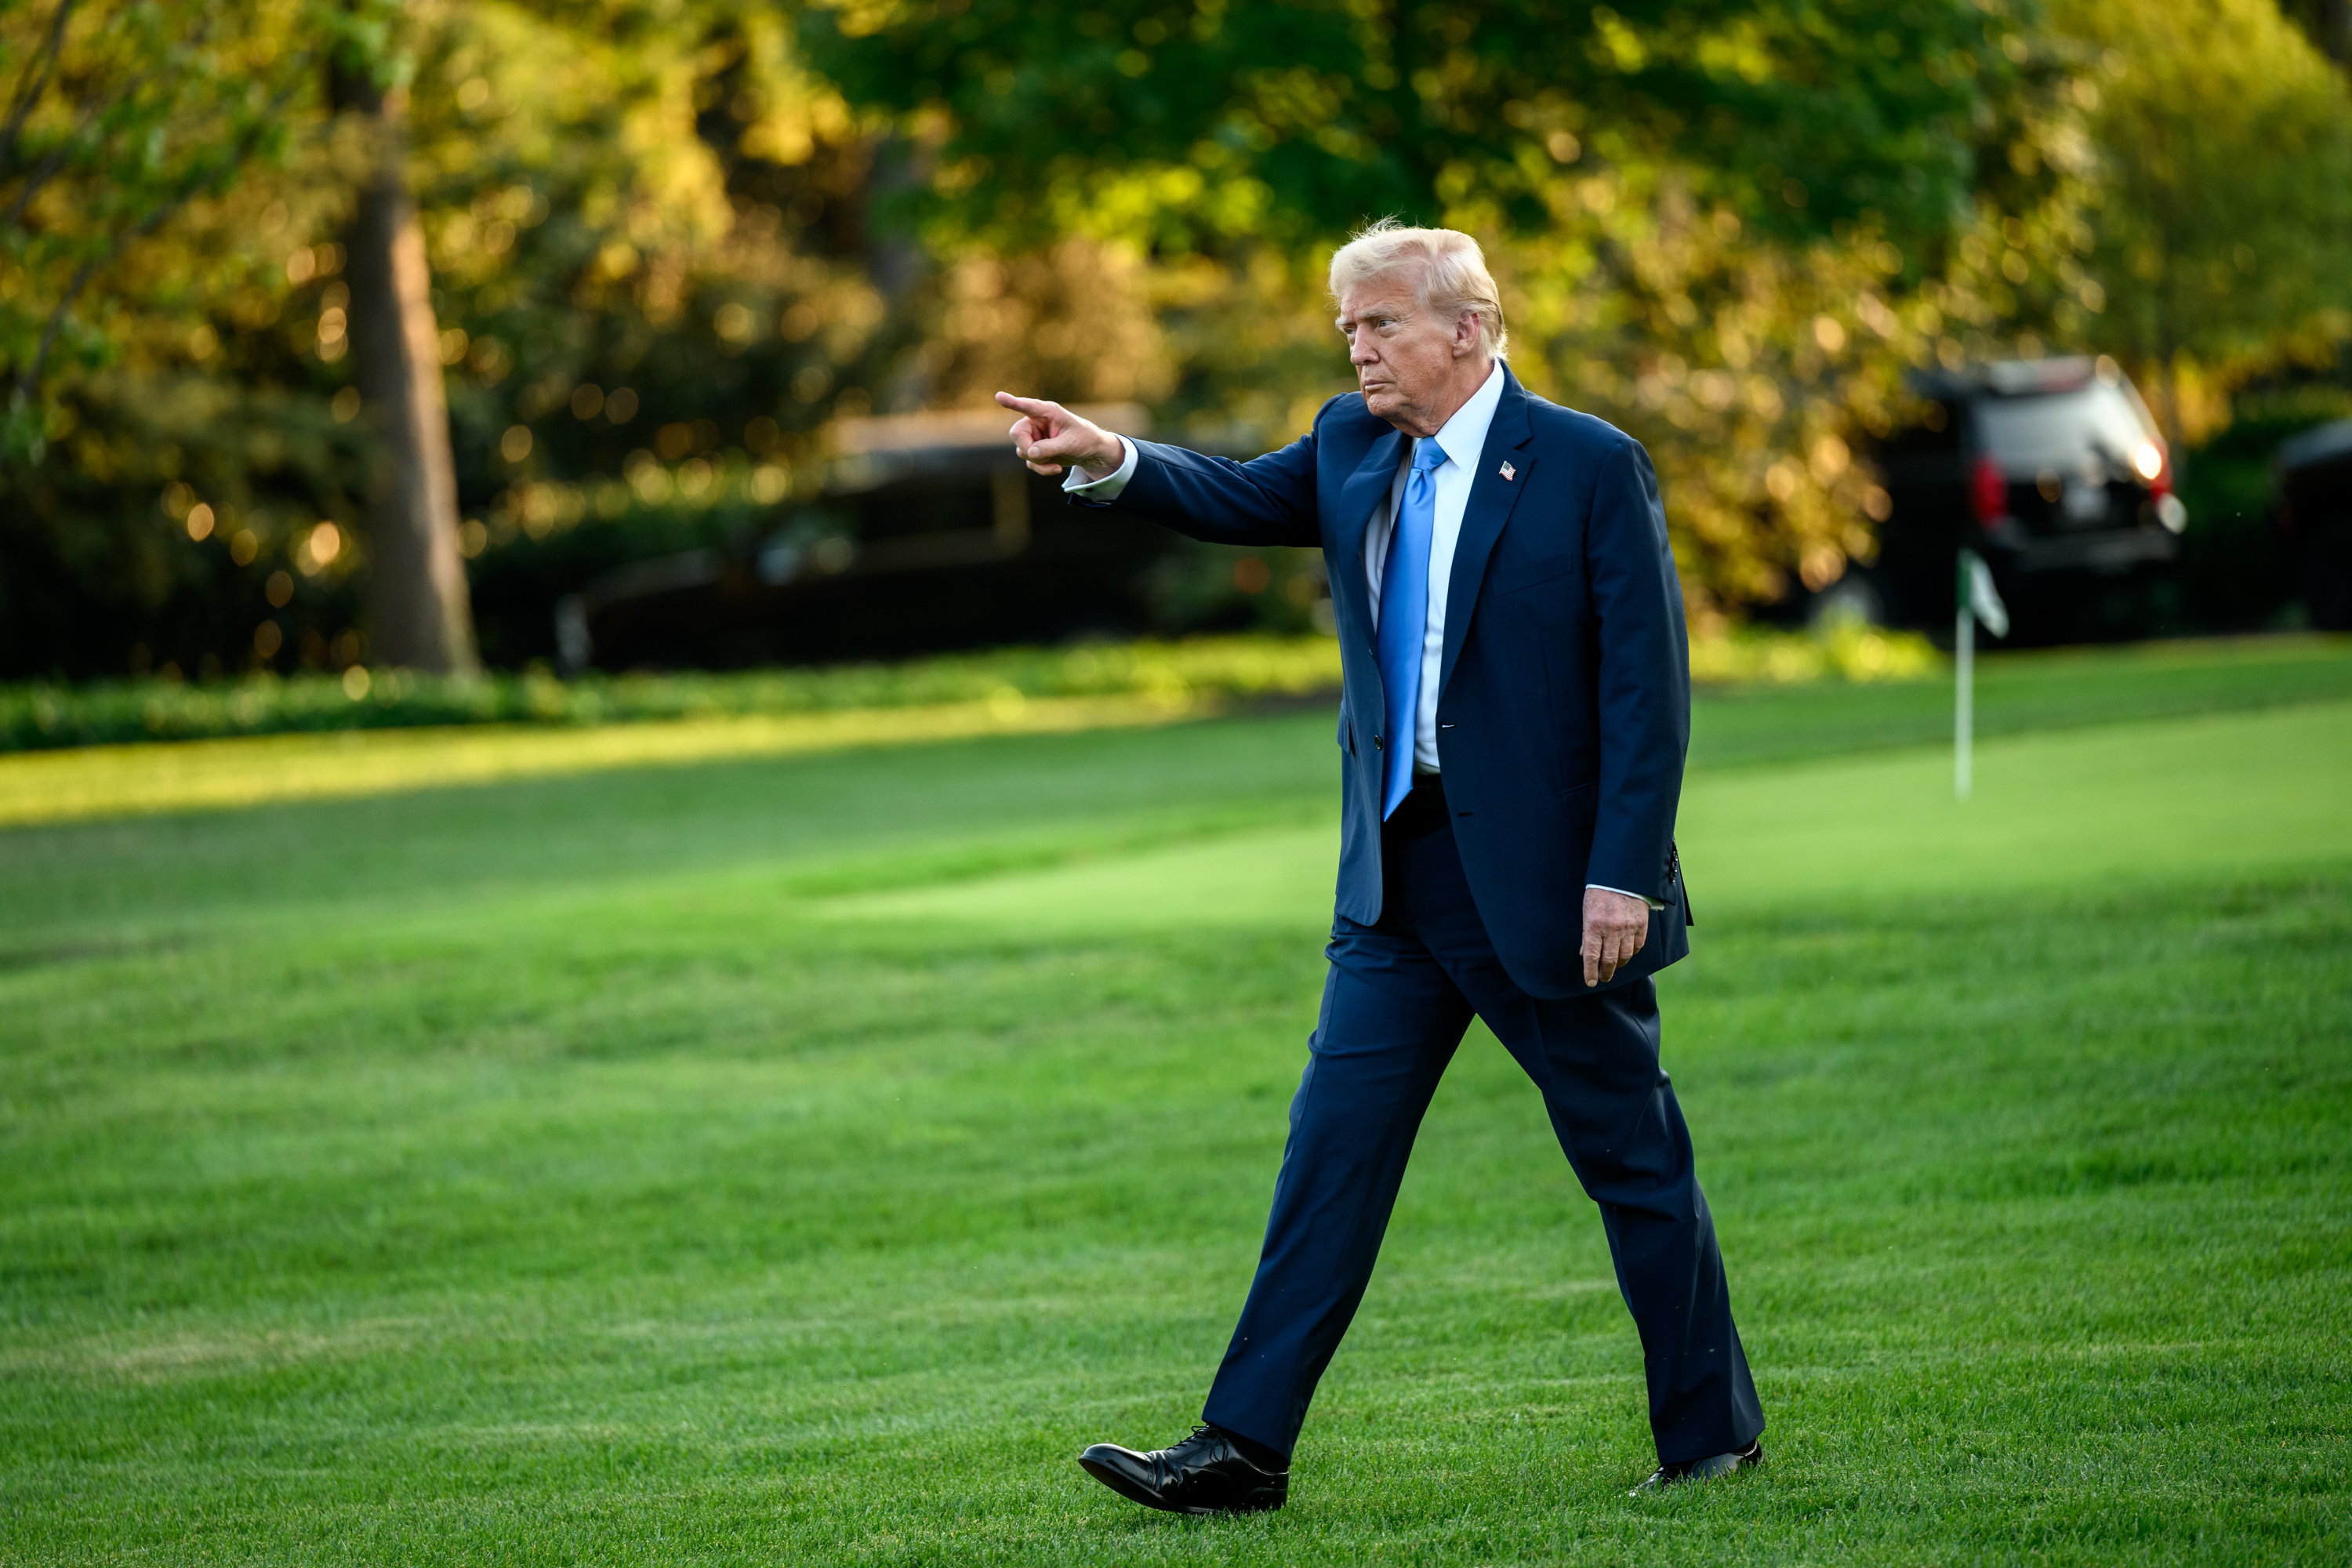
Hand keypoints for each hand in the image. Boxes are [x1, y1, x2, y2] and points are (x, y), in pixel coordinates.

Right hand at [997, 391, 1122, 478]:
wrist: (1090, 452)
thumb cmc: (1083, 439)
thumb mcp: (1070, 443)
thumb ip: (1051, 447)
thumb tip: (1030, 453)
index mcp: (1047, 412)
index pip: (1027, 406)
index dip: (1012, 402)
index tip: (999, 396)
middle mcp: (1036, 422)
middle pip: (1017, 434)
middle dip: (1028, 448)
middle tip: (1042, 456)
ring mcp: (1033, 437)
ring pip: (1022, 451)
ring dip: (1039, 461)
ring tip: (1057, 462)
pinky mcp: (1035, 450)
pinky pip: (1030, 462)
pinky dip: (1042, 468)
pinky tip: (1056, 467)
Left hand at [1581, 886, 1649, 987]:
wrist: (1622, 877)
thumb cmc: (1600, 894)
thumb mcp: (1587, 912)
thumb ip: (1587, 934)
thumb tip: (1584, 953)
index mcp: (1594, 925)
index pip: (1591, 956)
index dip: (1590, 972)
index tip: (1590, 982)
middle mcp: (1612, 929)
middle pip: (1609, 960)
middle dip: (1605, 973)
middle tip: (1603, 978)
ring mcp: (1628, 928)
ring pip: (1625, 956)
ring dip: (1619, 965)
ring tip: (1614, 967)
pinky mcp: (1641, 925)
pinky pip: (1638, 946)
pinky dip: (1632, 953)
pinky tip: (1626, 954)